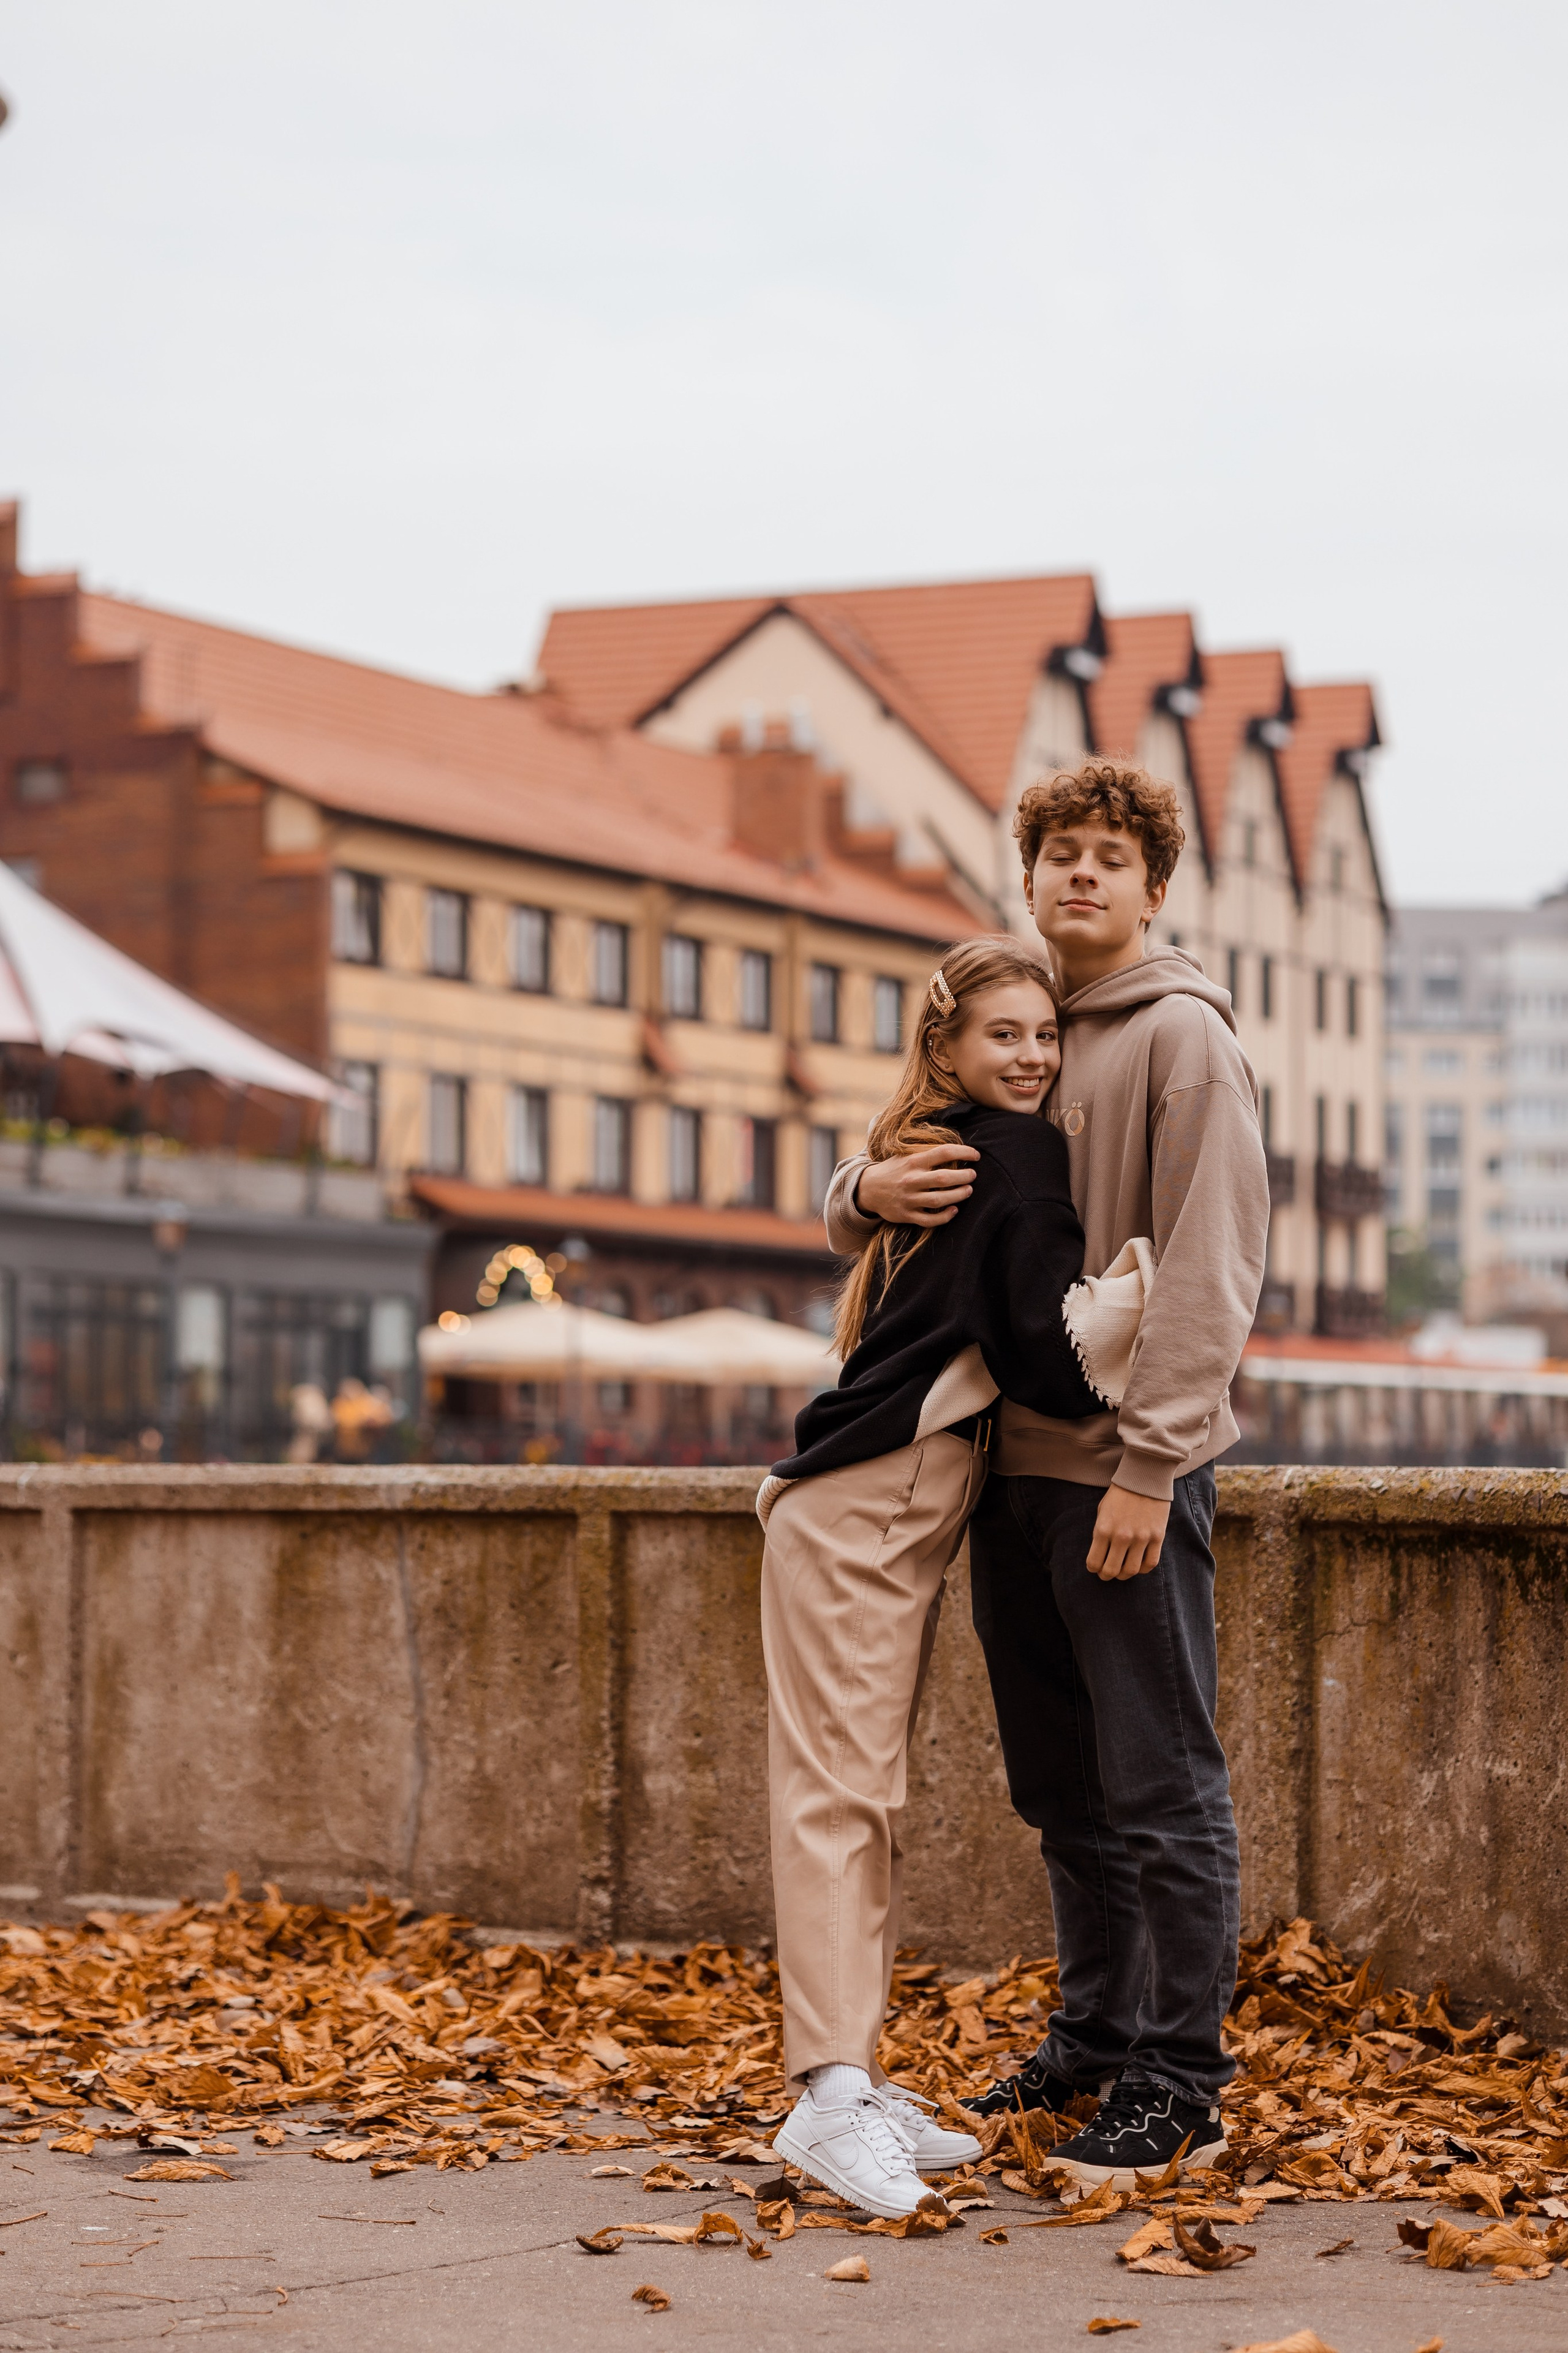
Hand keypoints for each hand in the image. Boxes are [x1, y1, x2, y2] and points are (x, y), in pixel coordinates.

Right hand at [855, 1144, 979, 1226]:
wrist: (867, 1189)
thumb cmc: (893, 1170)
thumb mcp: (905, 1156)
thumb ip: (926, 1153)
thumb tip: (955, 1150)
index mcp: (912, 1161)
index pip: (943, 1152)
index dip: (963, 1152)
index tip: (975, 1155)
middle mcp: (911, 1179)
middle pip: (944, 1178)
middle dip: (964, 1177)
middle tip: (973, 1175)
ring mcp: (908, 1199)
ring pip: (939, 1200)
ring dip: (958, 1195)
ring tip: (968, 1190)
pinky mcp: (906, 1215)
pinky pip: (929, 1220)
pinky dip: (944, 1216)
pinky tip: (954, 1210)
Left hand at [1086, 1485, 1169, 1580]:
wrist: (1145, 1478)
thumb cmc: (1120, 1494)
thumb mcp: (1102, 1511)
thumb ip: (1101, 1533)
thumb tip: (1100, 1554)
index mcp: (1103, 1529)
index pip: (1094, 1562)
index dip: (1093, 1569)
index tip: (1095, 1567)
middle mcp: (1121, 1536)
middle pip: (1112, 1570)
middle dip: (1106, 1576)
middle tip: (1106, 1574)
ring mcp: (1141, 1538)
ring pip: (1131, 1570)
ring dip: (1124, 1575)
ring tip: (1122, 1571)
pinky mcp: (1158, 1537)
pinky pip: (1150, 1563)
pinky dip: (1143, 1569)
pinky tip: (1138, 1565)